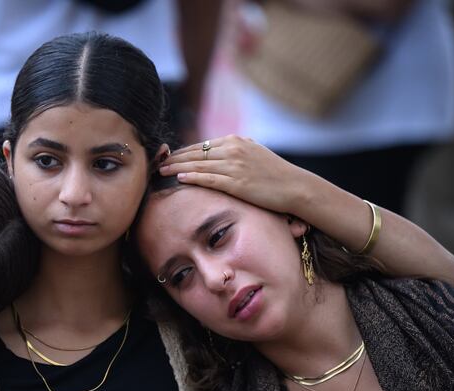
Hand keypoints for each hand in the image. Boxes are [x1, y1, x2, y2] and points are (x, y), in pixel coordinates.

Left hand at [160, 135, 320, 216]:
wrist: (295, 186)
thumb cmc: (275, 174)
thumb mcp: (254, 154)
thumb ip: (235, 151)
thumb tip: (218, 153)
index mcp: (236, 141)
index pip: (201, 146)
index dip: (182, 151)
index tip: (168, 156)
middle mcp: (233, 150)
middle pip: (195, 153)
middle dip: (174, 158)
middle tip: (157, 162)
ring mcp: (235, 166)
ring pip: (199, 165)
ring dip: (177, 167)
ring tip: (162, 171)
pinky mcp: (237, 183)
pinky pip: (210, 179)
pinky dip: (193, 177)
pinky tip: (180, 178)